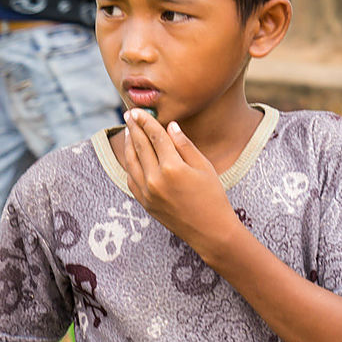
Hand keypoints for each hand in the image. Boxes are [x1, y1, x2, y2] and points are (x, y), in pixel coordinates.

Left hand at [123, 108, 235, 256]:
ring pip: (132, 162)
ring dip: (129, 144)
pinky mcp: (145, 203)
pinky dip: (130, 164)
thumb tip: (170, 126)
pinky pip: (132, 179)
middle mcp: (155, 179)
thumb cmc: (213, 197)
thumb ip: (185, 145)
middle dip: (134, 128)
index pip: (155, 137)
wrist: (210, 231)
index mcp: (172, 167)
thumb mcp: (204, 167)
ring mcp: (147, 193)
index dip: (146, 121)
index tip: (139, 110)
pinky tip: (132, 155)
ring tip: (129, 131)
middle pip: (140, 146)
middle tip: (129, 114)